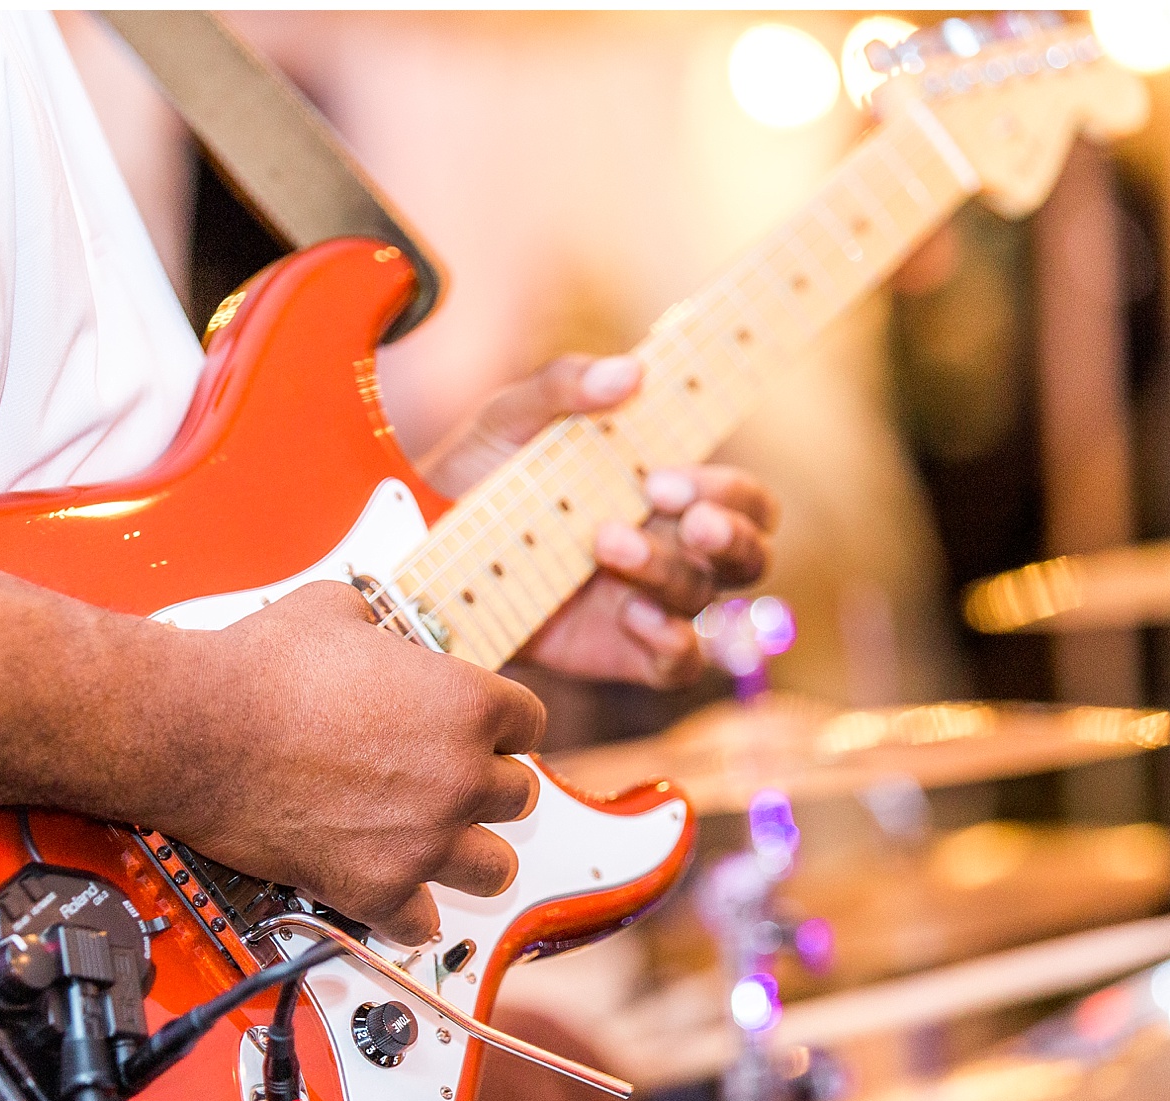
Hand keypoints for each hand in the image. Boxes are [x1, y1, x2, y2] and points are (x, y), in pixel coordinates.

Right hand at [160, 581, 546, 945]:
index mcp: (466, 703)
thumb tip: (374, 631)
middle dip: (485, 787)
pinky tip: (392, 892)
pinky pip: (422, 923)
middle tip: (447, 782)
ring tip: (440, 843)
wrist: (195, 728)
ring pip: (495, 869)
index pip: (530, 724)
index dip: (501, 727)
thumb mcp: (335, 610)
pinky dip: (408, 912)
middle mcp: (459, 776)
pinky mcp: (376, 889)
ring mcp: (423, 839)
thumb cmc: (258, 670)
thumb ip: (379, 627)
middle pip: (519, 796)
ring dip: (470, 855)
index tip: (481, 735)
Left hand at [421, 355, 779, 688]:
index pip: (741, 496)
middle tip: (670, 509)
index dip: (729, 490)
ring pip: (704, 597)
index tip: (664, 475)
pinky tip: (631, 616)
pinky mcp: (622, 651)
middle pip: (750, 553)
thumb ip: (566, 385)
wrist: (420, 545)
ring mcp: (649, 601)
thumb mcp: (513, 416)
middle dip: (730, 533)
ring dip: (667, 569)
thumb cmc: (480, 472)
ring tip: (604, 543)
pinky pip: (680, 661)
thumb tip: (629, 371)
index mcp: (665, 489)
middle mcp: (670, 546)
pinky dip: (671, 642)